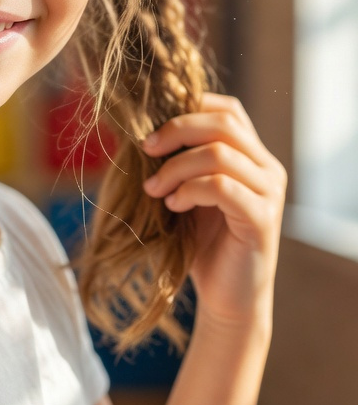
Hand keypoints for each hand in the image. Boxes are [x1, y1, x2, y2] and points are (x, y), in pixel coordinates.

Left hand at [141, 93, 286, 329]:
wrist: (227, 298)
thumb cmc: (202, 244)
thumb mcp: (185, 192)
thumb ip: (175, 160)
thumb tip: (135, 128)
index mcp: (251, 156)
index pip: (227, 109)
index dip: (189, 106)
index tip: (151, 128)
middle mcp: (267, 168)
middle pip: (224, 123)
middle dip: (176, 129)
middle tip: (144, 149)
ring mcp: (269, 192)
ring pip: (220, 153)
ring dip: (175, 167)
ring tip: (153, 190)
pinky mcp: (262, 219)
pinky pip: (222, 187)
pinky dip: (189, 190)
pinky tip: (173, 206)